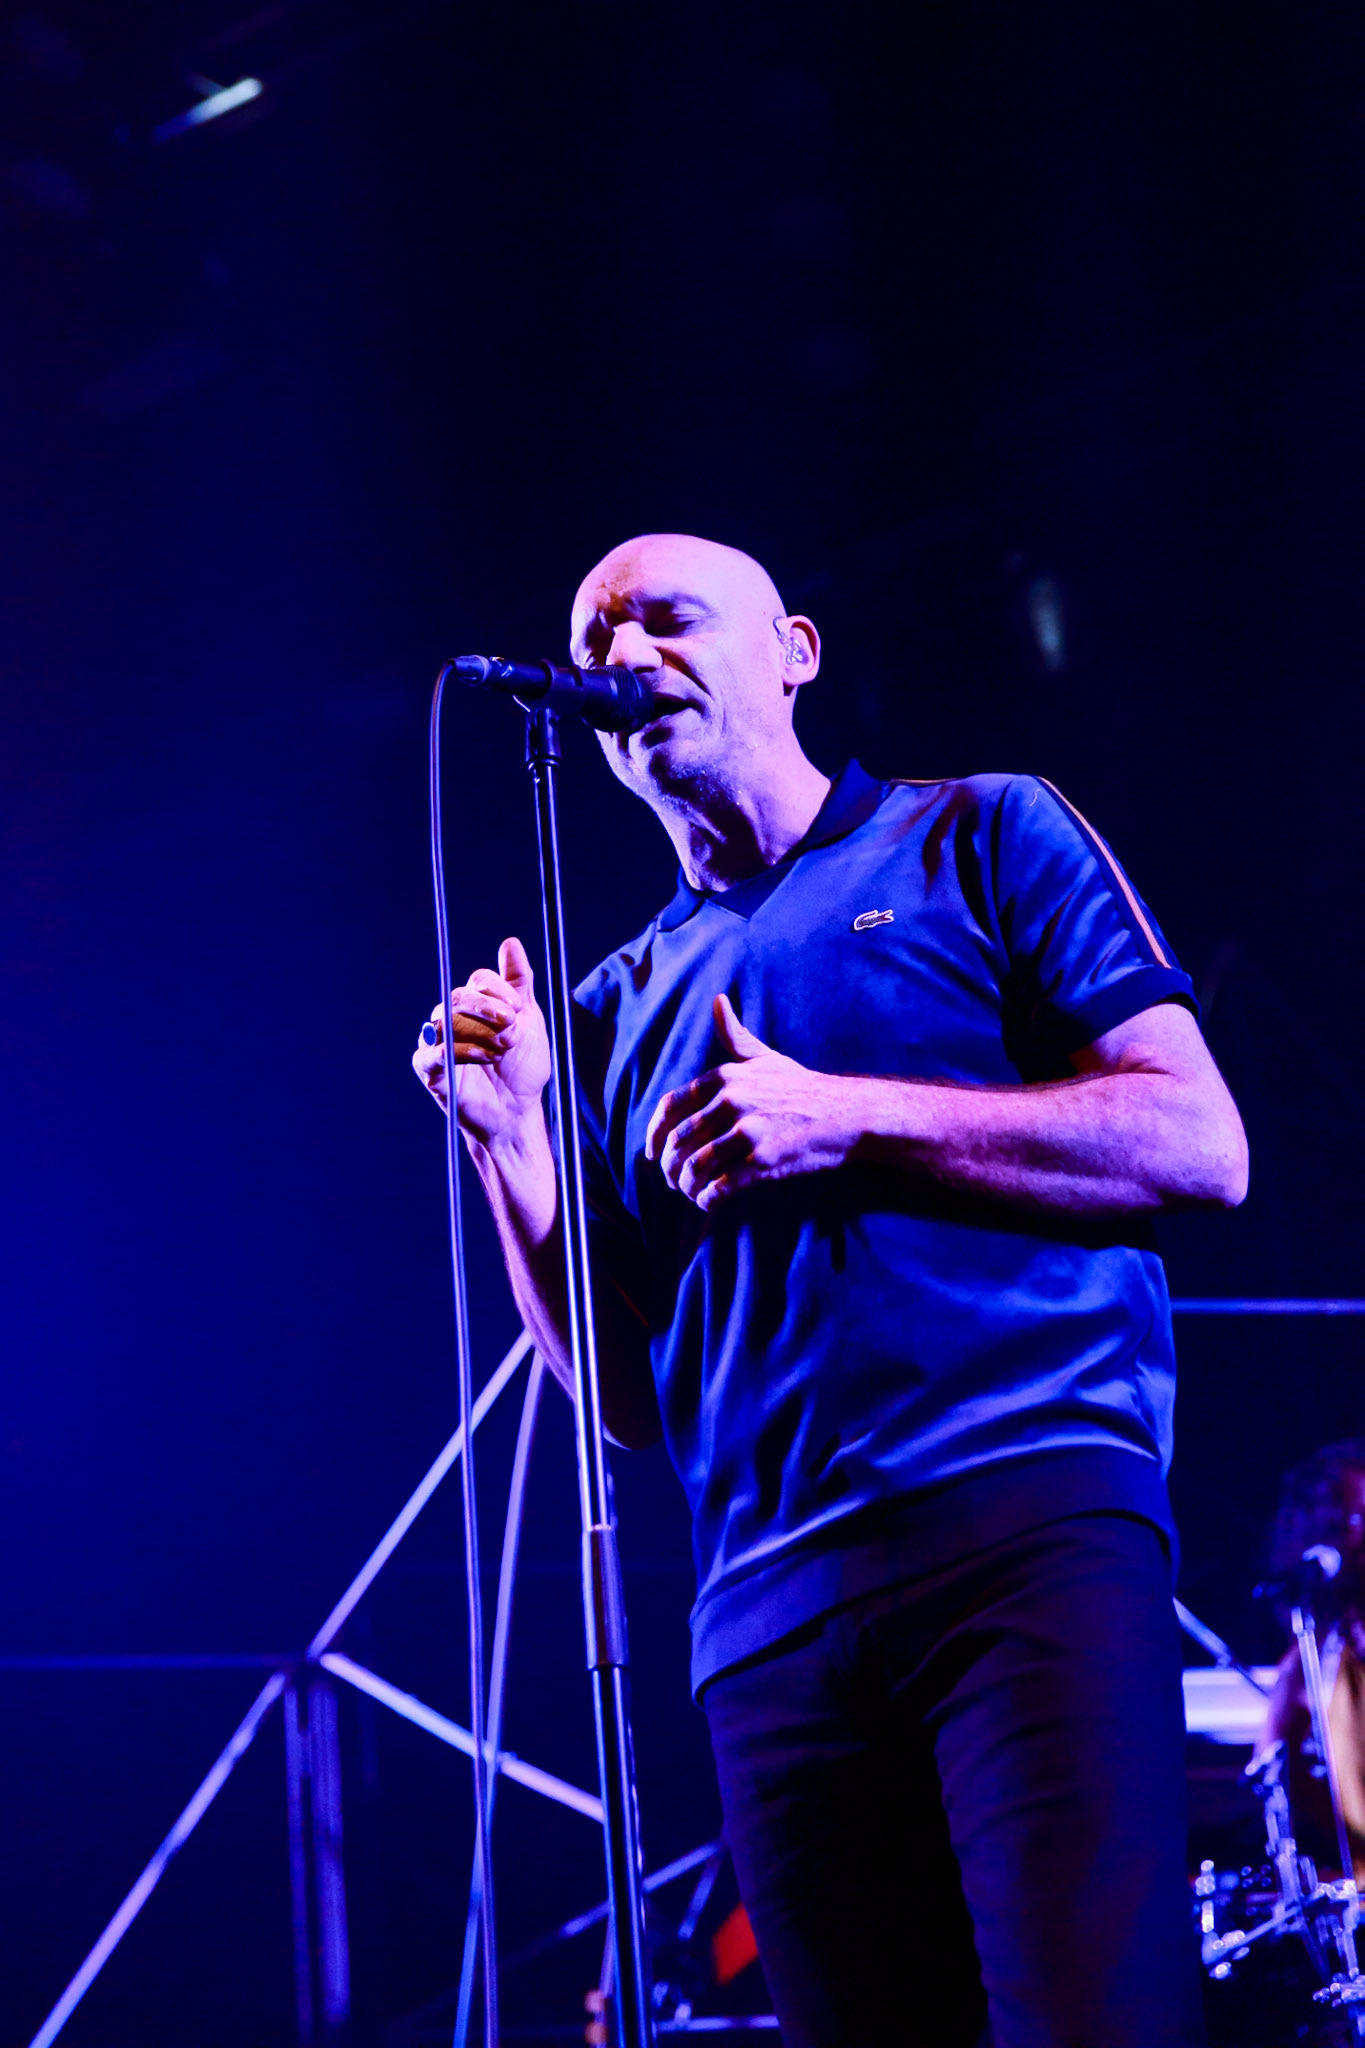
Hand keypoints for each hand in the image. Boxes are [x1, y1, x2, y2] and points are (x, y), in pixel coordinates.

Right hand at [412, 936, 551, 1149]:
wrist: (517, 1110)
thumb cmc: (522, 1066)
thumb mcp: (529, 1020)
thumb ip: (519, 982)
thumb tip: (510, 942)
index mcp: (477, 1005)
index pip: (478, 981)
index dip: (498, 990)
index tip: (520, 1009)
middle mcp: (454, 1018)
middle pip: (458, 996)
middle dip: (487, 1008)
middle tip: (512, 1026)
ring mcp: (438, 1043)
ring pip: (446, 1022)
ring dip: (479, 1033)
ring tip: (502, 1050)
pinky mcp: (430, 1070)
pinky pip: (431, 1053)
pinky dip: (458, 1053)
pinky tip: (483, 1058)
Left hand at [645, 993, 858, 1211]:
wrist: (847, 1114)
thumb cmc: (804, 1088)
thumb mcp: (766, 1057)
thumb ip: (736, 1036)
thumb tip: (717, 1000)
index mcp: (725, 1078)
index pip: (671, 1108)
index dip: (655, 1134)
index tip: (652, 1154)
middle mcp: (732, 1102)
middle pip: (679, 1141)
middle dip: (669, 1167)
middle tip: (672, 1181)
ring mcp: (747, 1132)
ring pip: (695, 1167)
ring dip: (686, 1186)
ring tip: (690, 1193)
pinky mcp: (763, 1161)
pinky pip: (720, 1186)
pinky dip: (708, 1198)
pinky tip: (710, 1201)